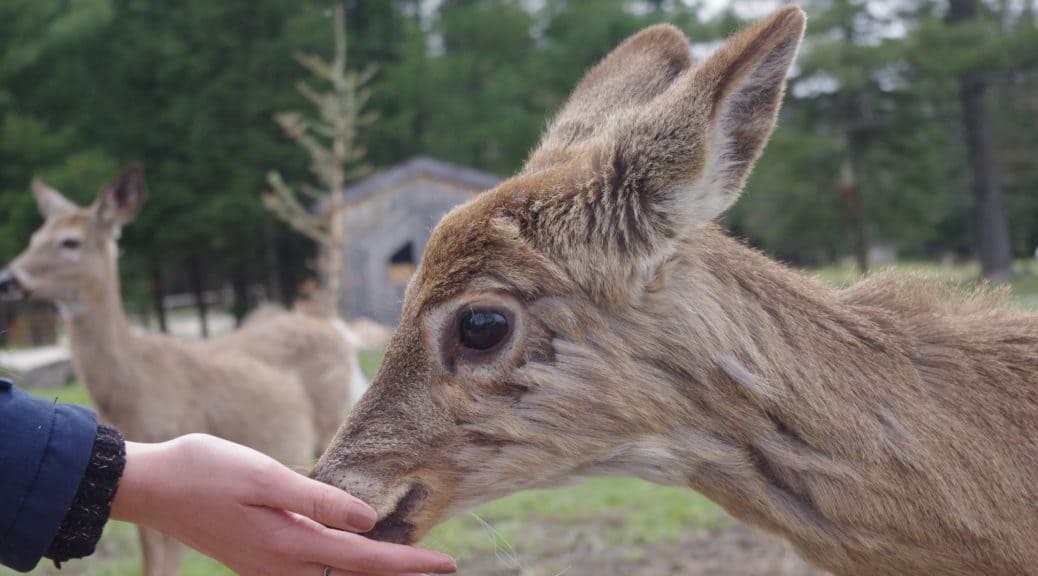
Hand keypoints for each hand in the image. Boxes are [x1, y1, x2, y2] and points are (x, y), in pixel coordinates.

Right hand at [111, 434, 456, 575]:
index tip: (448, 563)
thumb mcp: (264, 476)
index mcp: (288, 545)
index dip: (410, 563)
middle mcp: (280, 567)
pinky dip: (340, 569)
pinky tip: (353, 554)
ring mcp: (266, 568)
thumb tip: (369, 520)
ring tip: (408, 561)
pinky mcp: (257, 560)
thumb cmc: (205, 470)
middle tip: (439, 564)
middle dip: (397, 575)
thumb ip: (318, 500)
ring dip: (370, 574)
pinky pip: (310, 574)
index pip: (365, 561)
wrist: (150, 485)